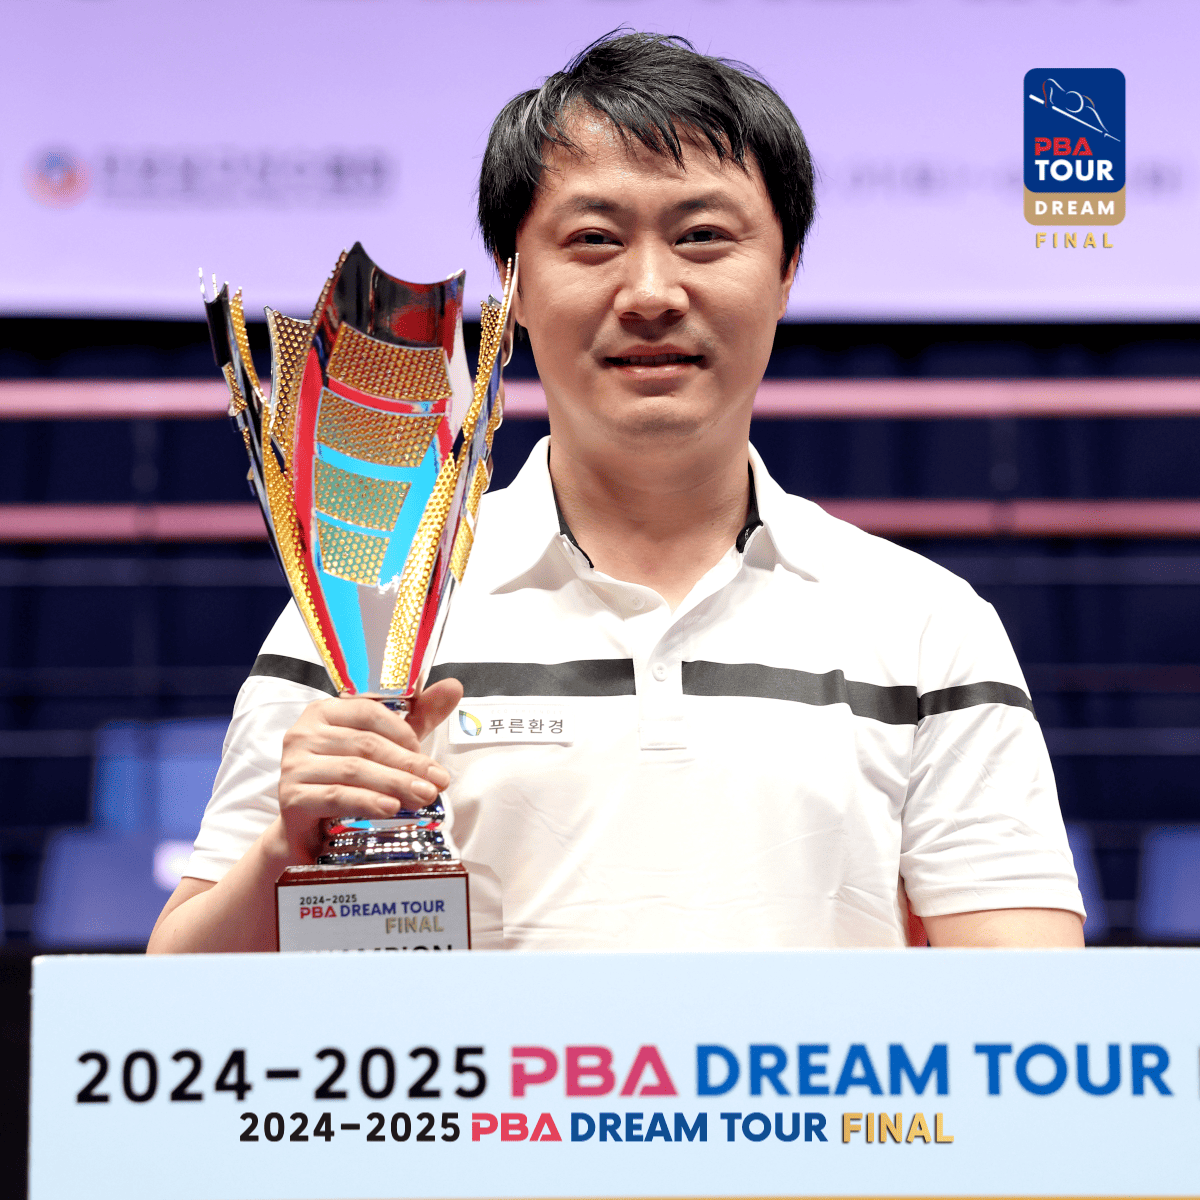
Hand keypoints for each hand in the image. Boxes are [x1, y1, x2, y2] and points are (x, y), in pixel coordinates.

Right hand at [274, 678, 463, 861]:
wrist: (308, 829)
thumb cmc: (347, 779)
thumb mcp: (385, 745)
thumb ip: (417, 717)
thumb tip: (453, 687)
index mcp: (324, 711)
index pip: (369, 712)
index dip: (404, 734)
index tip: (428, 759)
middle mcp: (304, 732)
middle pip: (366, 744)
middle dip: (408, 764)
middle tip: (437, 783)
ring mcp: (294, 764)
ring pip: (354, 769)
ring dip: (395, 783)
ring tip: (423, 797)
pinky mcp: (290, 796)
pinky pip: (336, 795)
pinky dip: (367, 801)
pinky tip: (391, 808)